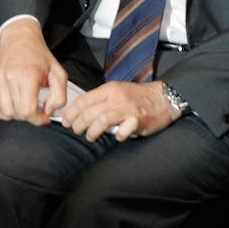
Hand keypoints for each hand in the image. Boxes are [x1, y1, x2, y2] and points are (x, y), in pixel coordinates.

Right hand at [0, 18, 67, 124]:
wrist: (19, 38)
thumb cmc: (38, 54)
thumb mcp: (58, 73)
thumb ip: (59, 96)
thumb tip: (49, 111)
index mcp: (28, 76)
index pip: (28, 110)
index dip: (38, 119)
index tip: (43, 116)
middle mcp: (9, 78)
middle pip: (17, 113)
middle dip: (29, 116)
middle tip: (36, 109)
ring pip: (4, 112)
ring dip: (16, 114)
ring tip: (24, 105)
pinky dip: (2, 112)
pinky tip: (11, 105)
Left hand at [59, 80, 176, 141]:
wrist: (163, 98)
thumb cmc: (138, 96)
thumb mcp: (116, 91)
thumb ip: (100, 99)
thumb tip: (80, 111)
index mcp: (109, 90)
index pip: (83, 100)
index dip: (71, 112)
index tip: (65, 121)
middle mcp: (116, 98)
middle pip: (89, 112)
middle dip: (78, 124)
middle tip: (76, 130)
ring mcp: (127, 109)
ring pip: (101, 121)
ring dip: (92, 131)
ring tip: (90, 136)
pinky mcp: (138, 120)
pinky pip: (124, 129)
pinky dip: (118, 135)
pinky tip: (116, 137)